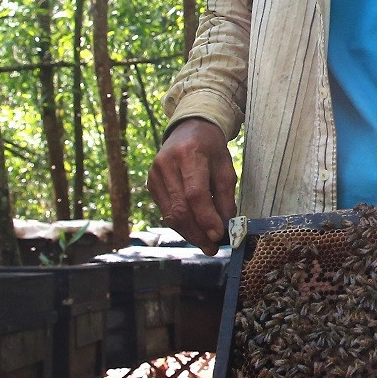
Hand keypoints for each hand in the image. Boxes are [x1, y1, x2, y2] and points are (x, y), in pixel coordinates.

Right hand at [146, 118, 237, 254]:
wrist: (188, 129)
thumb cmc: (210, 148)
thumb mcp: (226, 166)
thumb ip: (226, 196)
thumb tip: (226, 225)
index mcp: (189, 154)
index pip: (195, 193)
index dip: (206, 218)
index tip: (218, 235)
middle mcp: (166, 164)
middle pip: (180, 208)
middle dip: (198, 233)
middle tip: (213, 248)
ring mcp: (154, 175)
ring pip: (170, 214)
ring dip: (189, 233)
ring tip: (206, 244)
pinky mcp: (150, 184)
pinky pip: (165, 211)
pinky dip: (181, 224)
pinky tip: (194, 231)